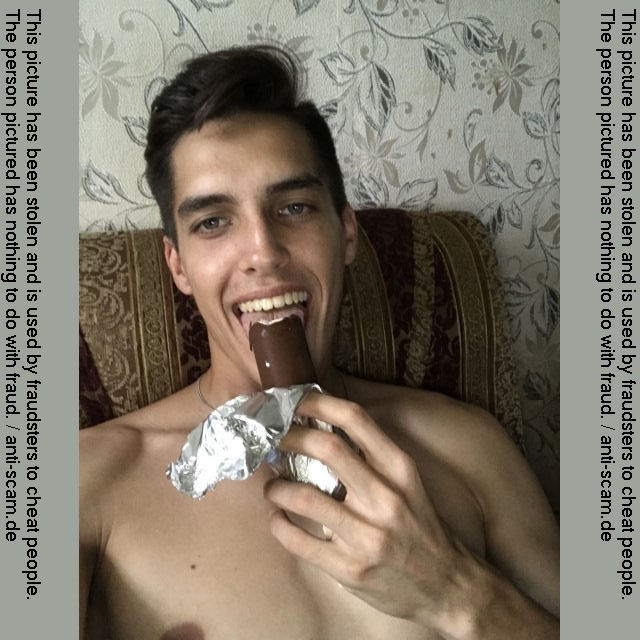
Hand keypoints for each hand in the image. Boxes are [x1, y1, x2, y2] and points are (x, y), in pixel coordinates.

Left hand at [263, 391, 468, 628]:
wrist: (447, 585)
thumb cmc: (419, 526)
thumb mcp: (407, 482)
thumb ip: (371, 456)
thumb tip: (320, 426)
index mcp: (399, 469)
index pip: (355, 419)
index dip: (318, 403)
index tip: (295, 401)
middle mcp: (385, 498)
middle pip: (325, 448)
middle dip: (290, 437)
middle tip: (275, 439)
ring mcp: (368, 536)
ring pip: (304, 497)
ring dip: (276, 486)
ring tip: (272, 485)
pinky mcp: (351, 569)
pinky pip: (299, 543)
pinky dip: (278, 525)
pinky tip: (277, 517)